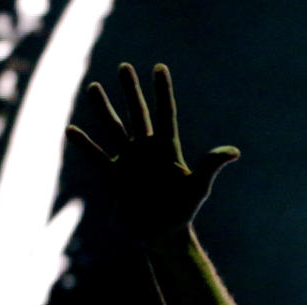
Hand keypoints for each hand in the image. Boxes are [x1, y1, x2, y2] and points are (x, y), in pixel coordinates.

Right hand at [66, 63, 238, 243]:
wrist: (163, 234)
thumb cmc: (184, 210)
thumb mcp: (198, 187)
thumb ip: (210, 166)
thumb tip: (234, 152)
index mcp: (168, 149)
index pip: (165, 113)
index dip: (162, 91)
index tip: (159, 67)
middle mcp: (147, 150)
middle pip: (138, 114)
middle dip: (131, 91)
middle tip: (124, 67)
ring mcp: (128, 161)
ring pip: (114, 128)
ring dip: (104, 109)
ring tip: (94, 87)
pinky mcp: (113, 176)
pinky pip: (96, 156)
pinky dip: (84, 145)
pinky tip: (71, 130)